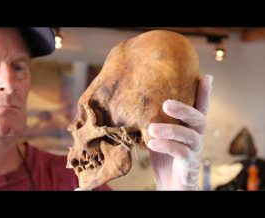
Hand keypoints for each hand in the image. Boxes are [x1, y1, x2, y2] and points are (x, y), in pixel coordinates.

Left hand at [148, 74, 212, 189]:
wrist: (169, 183)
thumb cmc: (164, 156)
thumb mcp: (159, 135)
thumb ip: (156, 121)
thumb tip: (136, 104)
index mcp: (190, 126)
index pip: (200, 107)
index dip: (204, 93)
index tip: (206, 76)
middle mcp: (196, 136)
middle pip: (199, 118)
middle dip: (184, 109)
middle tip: (166, 103)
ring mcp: (194, 150)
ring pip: (190, 136)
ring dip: (171, 130)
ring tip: (152, 128)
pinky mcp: (189, 164)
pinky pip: (181, 152)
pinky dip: (166, 146)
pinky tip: (152, 143)